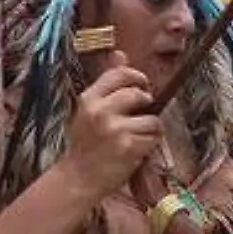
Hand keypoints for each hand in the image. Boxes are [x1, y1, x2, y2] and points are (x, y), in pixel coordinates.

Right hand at [62, 57, 163, 195]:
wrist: (78, 179)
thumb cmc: (85, 144)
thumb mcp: (89, 110)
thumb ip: (106, 84)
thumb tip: (120, 54)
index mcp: (89, 99)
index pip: (119, 74)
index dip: (136, 77)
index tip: (142, 86)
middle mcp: (101, 111)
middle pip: (138, 93)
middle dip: (146, 103)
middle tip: (142, 114)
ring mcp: (115, 129)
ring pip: (152, 118)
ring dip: (151, 128)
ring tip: (138, 136)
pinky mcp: (129, 146)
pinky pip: (154, 137)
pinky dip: (151, 143)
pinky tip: (138, 149)